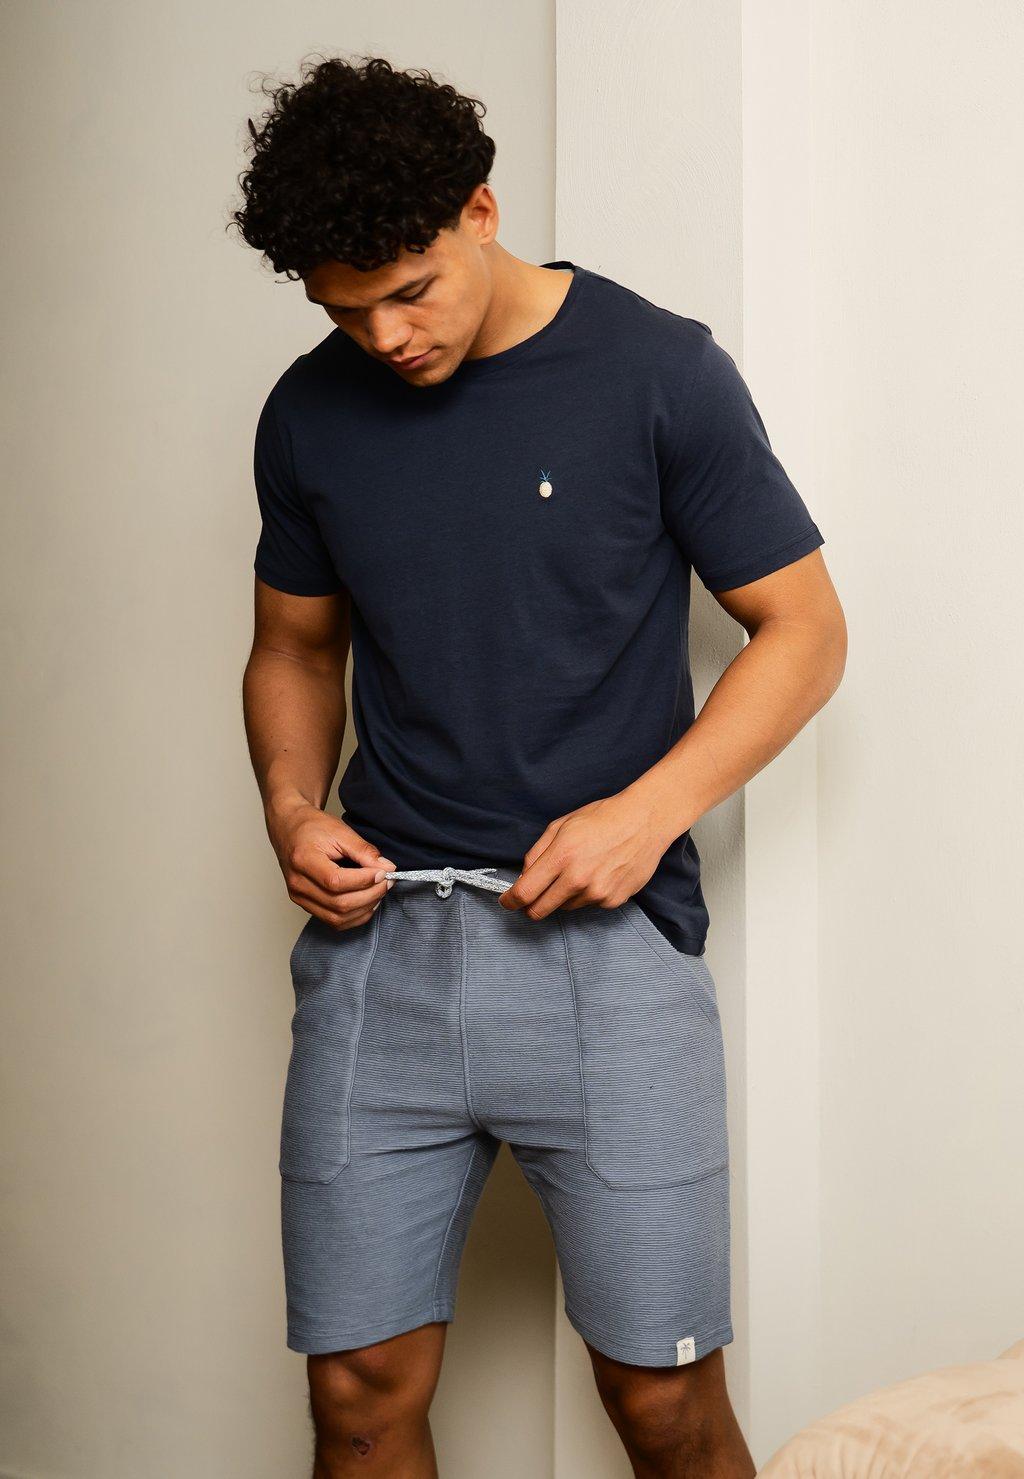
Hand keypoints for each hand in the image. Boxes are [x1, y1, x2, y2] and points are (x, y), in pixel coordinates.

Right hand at [267, 800, 396, 931]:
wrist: (289, 828)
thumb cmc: (311, 827)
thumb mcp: (340, 830)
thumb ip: (364, 851)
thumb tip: (386, 868)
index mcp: (303, 860)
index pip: (336, 882)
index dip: (364, 881)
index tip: (383, 872)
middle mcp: (298, 884)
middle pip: (338, 904)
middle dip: (370, 895)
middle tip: (387, 881)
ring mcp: (299, 897)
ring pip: (337, 918)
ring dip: (364, 908)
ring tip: (379, 891)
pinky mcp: (304, 904)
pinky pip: (332, 921)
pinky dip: (354, 917)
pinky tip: (367, 903)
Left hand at [499, 787, 672, 918]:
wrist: (645, 821)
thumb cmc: (603, 818)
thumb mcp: (561, 825)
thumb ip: (537, 853)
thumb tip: (524, 876)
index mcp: (561, 857)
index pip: (525, 893)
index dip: (511, 901)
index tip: (507, 902)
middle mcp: (578, 879)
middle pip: (540, 910)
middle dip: (532, 906)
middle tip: (534, 896)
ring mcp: (597, 893)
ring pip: (566, 907)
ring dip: (564, 895)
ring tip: (581, 870)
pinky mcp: (613, 901)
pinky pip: (588, 905)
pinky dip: (587, 894)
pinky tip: (599, 873)